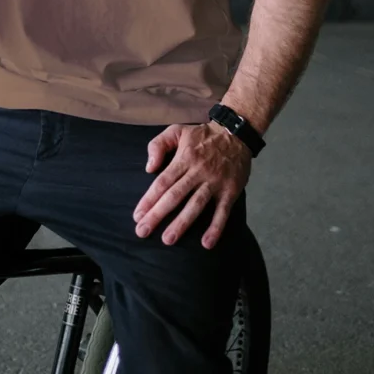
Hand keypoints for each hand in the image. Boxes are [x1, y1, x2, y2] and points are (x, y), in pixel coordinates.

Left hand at [132, 122, 251, 249]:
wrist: (236, 133)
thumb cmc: (202, 135)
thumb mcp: (177, 130)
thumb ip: (158, 145)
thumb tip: (149, 167)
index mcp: (183, 158)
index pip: (163, 182)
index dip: (149, 199)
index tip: (137, 216)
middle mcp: (197, 171)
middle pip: (175, 195)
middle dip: (158, 215)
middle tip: (143, 232)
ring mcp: (215, 182)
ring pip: (196, 205)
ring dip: (182, 223)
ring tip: (168, 239)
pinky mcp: (230, 191)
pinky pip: (223, 211)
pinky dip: (215, 227)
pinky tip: (206, 243)